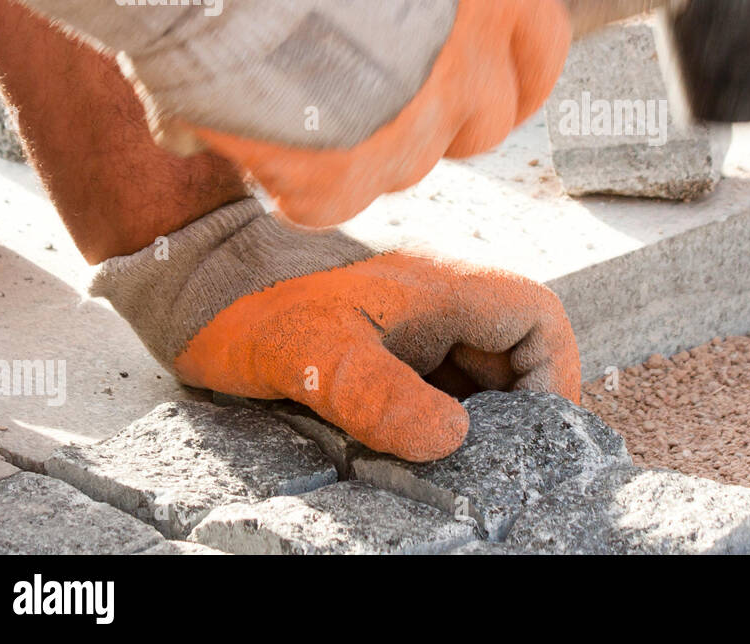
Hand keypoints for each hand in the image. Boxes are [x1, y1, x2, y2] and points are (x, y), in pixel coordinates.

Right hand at [10, 0, 569, 227]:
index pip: (545, 55)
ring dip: (355, 143)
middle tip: (368, 89)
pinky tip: (247, 125)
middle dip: (436, 118)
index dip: (518, 76)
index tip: (493, 84)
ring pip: (399, 166)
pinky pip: (325, 200)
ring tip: (283, 86)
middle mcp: (469, 72)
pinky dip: (289, 176)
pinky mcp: (338, 186)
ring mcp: (409, 137)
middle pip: (481, 128)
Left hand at [92, 199, 579, 460]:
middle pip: (514, 356)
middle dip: (515, 415)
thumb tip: (450, 438)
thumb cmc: (252, 298)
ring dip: (473, 425)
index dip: (556, 377)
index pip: (540, 320)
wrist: (193, 274)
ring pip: (475, 377)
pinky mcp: (386, 348)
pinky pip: (433, 388)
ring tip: (450, 475)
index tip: (536, 437)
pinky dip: (433, 425)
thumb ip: (381, 394)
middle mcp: (441, 303)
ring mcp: (414, 326)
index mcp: (447, 286)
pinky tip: (407, 460)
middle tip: (490, 472)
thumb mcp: (314, 352)